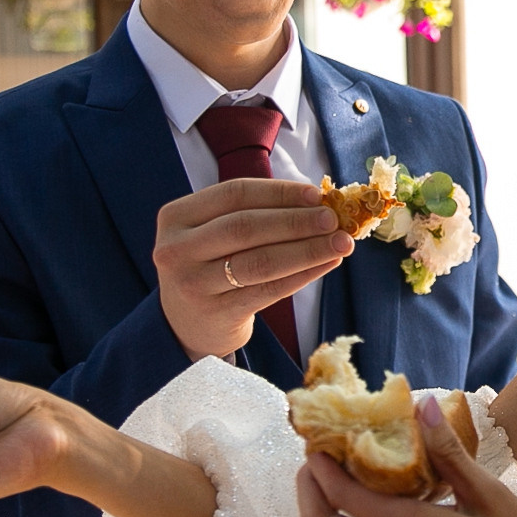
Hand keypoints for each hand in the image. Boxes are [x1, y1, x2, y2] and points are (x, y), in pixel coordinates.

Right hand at [153, 179, 352, 360]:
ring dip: (307, 249)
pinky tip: (326, 264)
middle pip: (246, 226)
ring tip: (340, 242)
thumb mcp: (212, 234)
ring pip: (259, 261)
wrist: (185, 324)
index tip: (317, 195)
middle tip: (334, 219)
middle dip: (296, 221)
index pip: (234, 194)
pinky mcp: (215, 314)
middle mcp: (176, 249)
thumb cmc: (209, 266)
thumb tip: (317, 201)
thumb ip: (253, 213)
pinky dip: (302, 275)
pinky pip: (268, 290)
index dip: (279, 192)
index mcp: (176, 217)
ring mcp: (192, 284)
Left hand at [298, 397, 516, 516]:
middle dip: (307, 493)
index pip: (343, 498)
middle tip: (316, 462)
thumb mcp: (490, 496)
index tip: (317, 440)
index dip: (321, 467)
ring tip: (339, 482)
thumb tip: (422, 407)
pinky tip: (381, 513)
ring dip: (325, 516)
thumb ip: (448, 453)